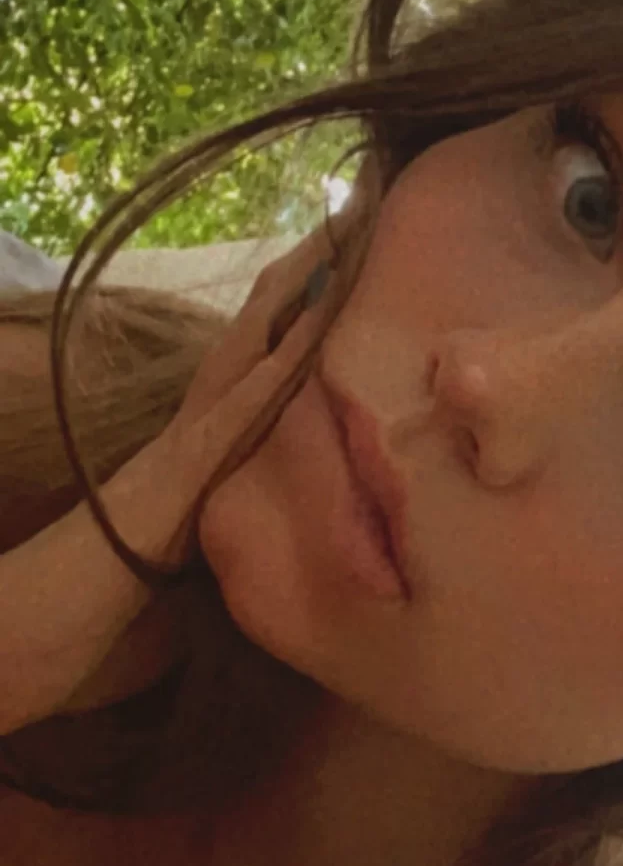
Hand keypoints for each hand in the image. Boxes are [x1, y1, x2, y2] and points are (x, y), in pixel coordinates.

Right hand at [0, 220, 342, 732]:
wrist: (25, 644)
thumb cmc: (92, 630)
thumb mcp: (178, 594)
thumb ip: (216, 564)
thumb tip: (253, 566)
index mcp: (195, 467)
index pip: (255, 385)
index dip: (294, 332)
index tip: (336, 280)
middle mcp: (187, 443)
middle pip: (254, 349)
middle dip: (298, 289)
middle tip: (346, 220)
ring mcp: (177, 455)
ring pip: (246, 363)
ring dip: (290, 305)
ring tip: (335, 241)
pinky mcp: (170, 481)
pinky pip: (230, 416)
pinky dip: (270, 373)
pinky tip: (306, 334)